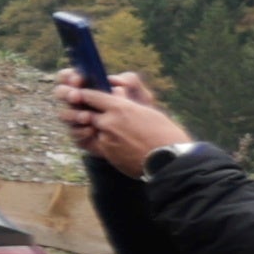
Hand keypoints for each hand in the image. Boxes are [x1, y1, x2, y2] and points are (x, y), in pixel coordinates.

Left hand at [67, 71, 192, 171]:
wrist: (170, 161)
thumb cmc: (165, 134)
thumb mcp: (147, 111)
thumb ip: (126, 103)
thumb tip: (117, 92)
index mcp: (120, 108)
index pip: (91, 96)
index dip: (85, 95)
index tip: (82, 94)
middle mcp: (108, 122)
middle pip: (86, 113)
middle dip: (88, 112)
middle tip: (93, 113)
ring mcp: (105, 139)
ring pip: (93, 130)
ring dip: (98, 129)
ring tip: (116, 132)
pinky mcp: (106, 154)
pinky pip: (99, 144)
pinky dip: (105, 142)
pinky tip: (121, 145)